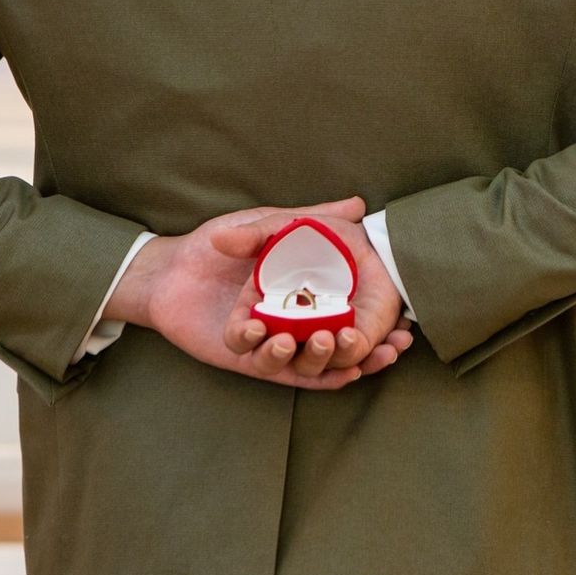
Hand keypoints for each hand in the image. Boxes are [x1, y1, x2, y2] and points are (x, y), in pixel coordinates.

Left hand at [105, 198, 410, 389]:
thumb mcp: (273, 222)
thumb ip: (314, 216)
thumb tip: (358, 204)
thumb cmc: (222, 241)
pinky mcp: (247, 357)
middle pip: (343, 350)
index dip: (384, 331)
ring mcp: (275, 341)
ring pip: (312, 364)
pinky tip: (291, 348)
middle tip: (384, 347)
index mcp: (312, 296)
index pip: (358, 321)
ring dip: (324, 359)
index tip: (404, 330)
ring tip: (327, 339)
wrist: (171, 266)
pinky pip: (274, 370)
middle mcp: (300, 323)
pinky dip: (288, 365)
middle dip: (367, 354)